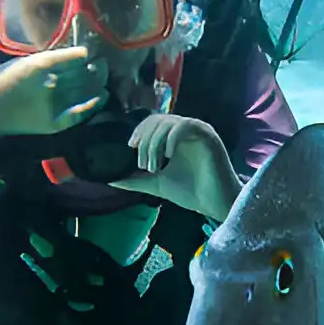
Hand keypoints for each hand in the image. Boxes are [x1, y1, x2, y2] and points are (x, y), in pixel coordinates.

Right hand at [0, 46, 107, 143]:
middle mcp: (50, 87)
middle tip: (103, 63)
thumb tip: (76, 55)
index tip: (90, 50)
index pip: (71, 58)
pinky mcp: (54, 123)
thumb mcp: (26, 63)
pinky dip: (93, 105)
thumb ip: (49, 60)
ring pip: (83, 91)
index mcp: (40, 68)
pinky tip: (103, 96)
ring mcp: (53, 106)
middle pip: (81, 76)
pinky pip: (79, 113)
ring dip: (96, 84)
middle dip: (95, 70)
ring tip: (103, 76)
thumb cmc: (2, 82)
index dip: (83, 54)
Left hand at [110, 114, 241, 220]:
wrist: (213, 204)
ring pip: (168, 123)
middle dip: (145, 140)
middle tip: (144, 164)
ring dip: (155, 143)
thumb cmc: (190, 192)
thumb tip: (110, 180)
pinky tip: (168, 156)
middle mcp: (186, 130)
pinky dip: (171, 139)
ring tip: (154, 167)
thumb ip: (135, 180)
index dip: (139, 130)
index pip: (152, 121)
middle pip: (157, 120)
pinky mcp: (208, 136)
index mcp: (174, 137)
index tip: (131, 147)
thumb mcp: (156, 183)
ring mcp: (198, 131)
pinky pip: (185, 126)